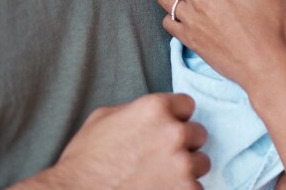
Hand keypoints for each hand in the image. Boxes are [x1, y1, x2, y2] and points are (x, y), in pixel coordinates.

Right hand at [10, 93, 207, 188]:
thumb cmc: (84, 162)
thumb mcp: (105, 118)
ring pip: (201, 163)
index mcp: (155, 108)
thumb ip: (137, 110)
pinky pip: (197, 189)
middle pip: (198, 133)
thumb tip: (153, 113)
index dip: (176, 118)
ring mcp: (182, 165)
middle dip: (183, 144)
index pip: (187, 104)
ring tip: (159, 178)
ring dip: (186, 170)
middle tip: (160, 158)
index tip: (165, 130)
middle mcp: (174, 133)